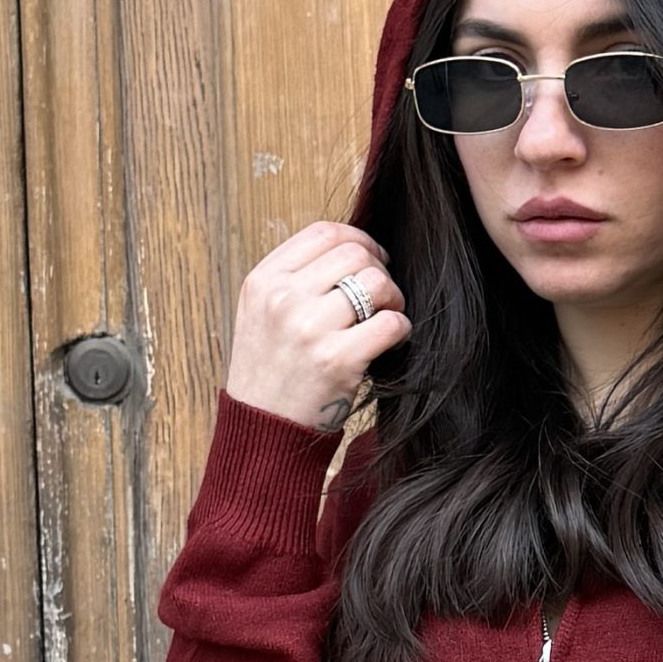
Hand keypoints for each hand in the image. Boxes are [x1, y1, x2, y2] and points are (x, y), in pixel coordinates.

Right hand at [225, 221, 408, 432]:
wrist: (262, 429)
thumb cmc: (270, 369)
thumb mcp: (261, 313)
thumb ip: (295, 278)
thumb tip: (354, 248)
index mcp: (263, 281)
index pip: (323, 232)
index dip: (359, 239)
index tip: (371, 259)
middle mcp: (282, 299)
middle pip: (355, 253)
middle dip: (379, 270)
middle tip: (381, 296)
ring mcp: (309, 329)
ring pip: (377, 283)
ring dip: (393, 299)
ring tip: (385, 317)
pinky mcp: (337, 360)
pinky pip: (392, 324)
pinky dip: (401, 330)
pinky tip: (390, 342)